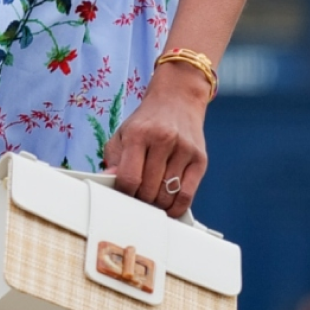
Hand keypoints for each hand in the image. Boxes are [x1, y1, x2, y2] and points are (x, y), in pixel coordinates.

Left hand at [105, 65, 211, 217]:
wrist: (177, 100)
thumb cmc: (146, 122)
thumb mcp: (122, 134)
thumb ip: (113, 159)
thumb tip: (108, 180)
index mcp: (138, 135)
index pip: (128, 178)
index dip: (123, 194)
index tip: (122, 196)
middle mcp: (163, 140)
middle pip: (148, 189)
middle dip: (139, 201)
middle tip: (136, 200)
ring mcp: (184, 150)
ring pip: (167, 194)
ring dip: (157, 205)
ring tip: (150, 201)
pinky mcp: (200, 159)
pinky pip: (188, 194)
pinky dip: (176, 207)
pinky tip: (168, 208)